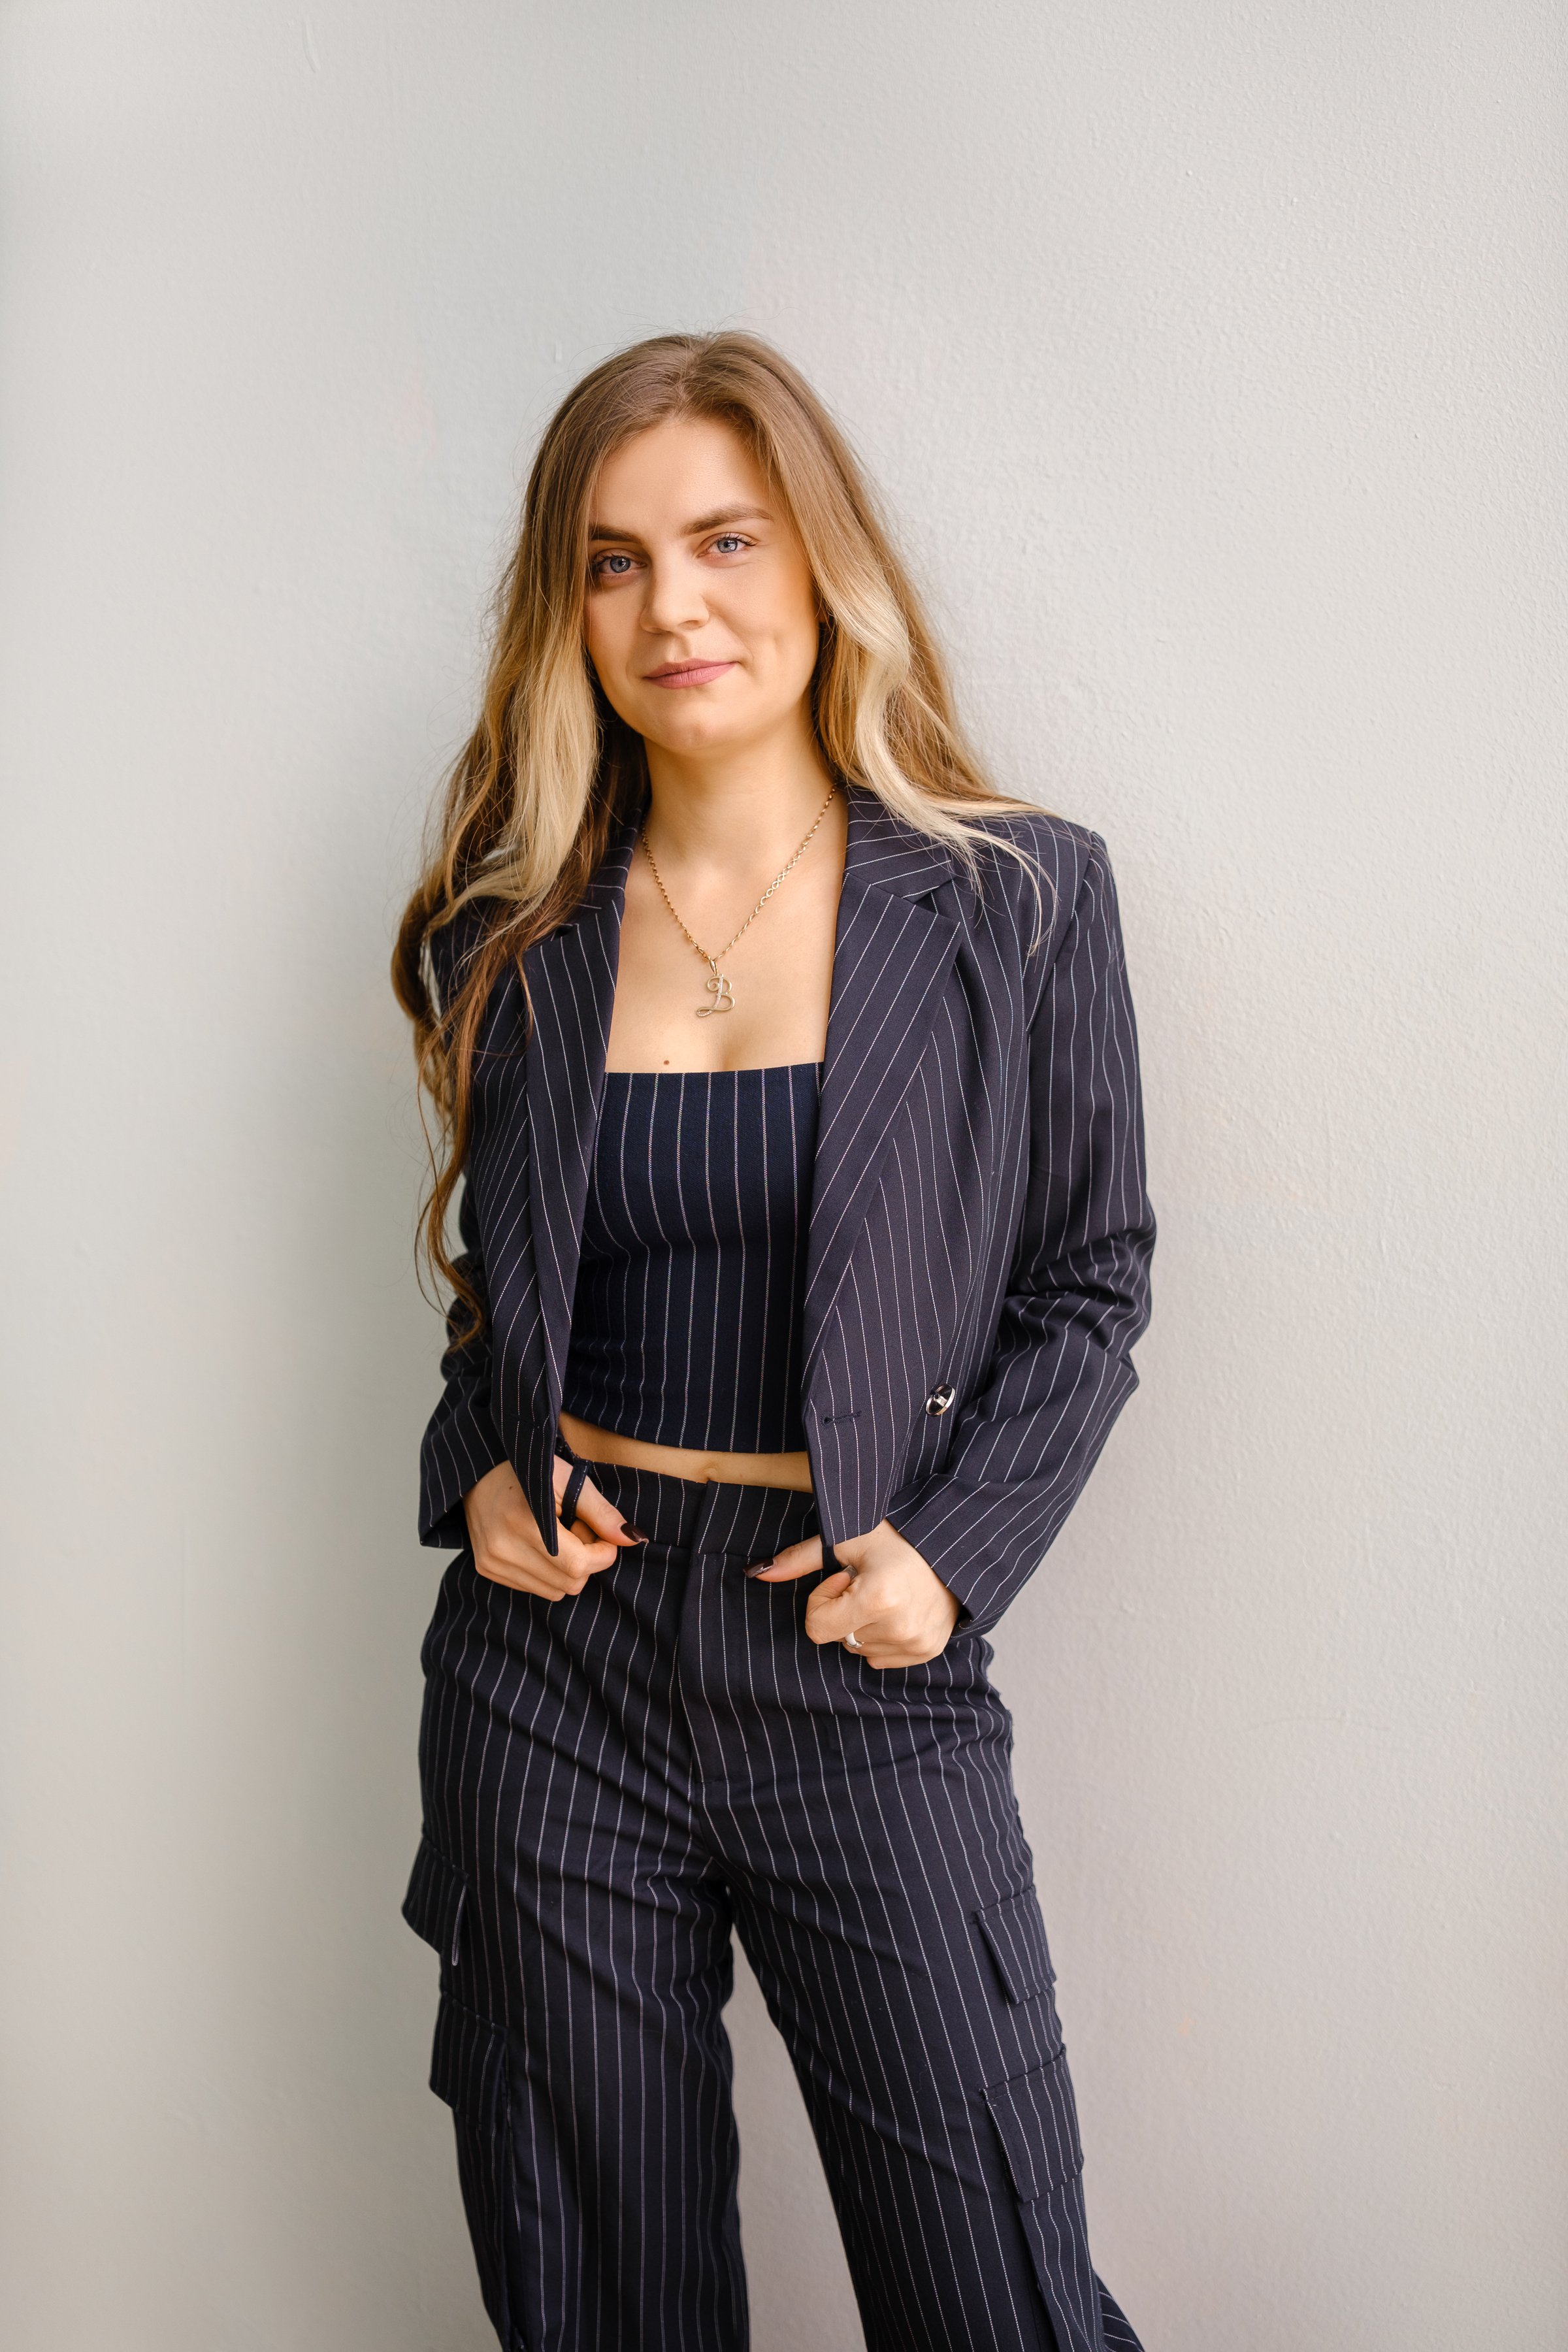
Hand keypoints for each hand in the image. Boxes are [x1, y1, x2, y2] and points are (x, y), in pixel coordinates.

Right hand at [461, 1456, 645, 1601]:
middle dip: (584, 1560)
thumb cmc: (531, 1469)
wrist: (479, 1471)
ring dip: (565, 1568)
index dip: (602, 1552)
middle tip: (574, 1529)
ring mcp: (492, 1562)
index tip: (597, 1531)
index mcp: (526, 1523)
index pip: (580, 1566)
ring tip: (555, 1536)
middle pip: (571, 1583)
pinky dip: (546, 1571)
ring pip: (555, 1591)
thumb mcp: (569, 1480)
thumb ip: (602, 1513)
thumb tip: (634, 1539)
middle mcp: (504, 1548)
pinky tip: (538, 1544)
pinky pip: (534, 1589)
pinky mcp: (487, 1569)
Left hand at [748, 1519, 959, 1667]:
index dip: (825, 1598)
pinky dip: (883, 1635)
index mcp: (879, 1599)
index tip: (845, 1576)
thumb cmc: (897, 1534)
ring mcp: (917, 1644)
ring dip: (864, 1624)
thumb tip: (755, 1573)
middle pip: (838, 1638)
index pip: (818, 1628)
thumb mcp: (846, 1537)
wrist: (952, 1542)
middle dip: (844, 1610)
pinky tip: (900, 1607)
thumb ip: (799, 1559)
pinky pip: (881, 1657)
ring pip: (859, 1648)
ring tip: (889, 1592)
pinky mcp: (927, 1651)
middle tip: (870, 1580)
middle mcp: (900, 1628)